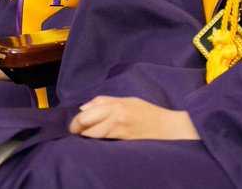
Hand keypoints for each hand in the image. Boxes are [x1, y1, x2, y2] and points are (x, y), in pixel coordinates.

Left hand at [68, 96, 199, 140]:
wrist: (166, 127)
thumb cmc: (147, 112)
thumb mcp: (127, 100)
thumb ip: (104, 102)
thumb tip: (83, 108)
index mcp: (116, 105)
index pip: (86, 114)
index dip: (75, 122)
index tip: (75, 125)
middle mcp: (116, 117)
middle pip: (86, 125)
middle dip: (78, 130)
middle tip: (77, 133)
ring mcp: (119, 130)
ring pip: (93, 135)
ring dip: (87, 136)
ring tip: (88, 136)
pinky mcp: (123, 141)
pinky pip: (104, 141)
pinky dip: (97, 140)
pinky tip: (99, 140)